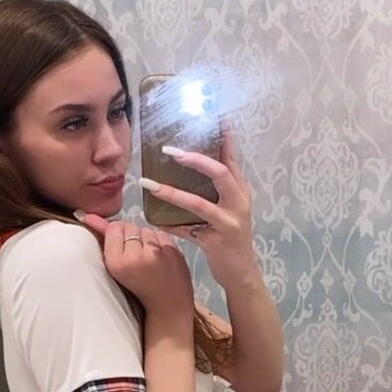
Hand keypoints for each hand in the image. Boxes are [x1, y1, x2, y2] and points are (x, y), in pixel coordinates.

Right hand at [75, 214, 193, 319]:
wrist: (168, 306)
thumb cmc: (138, 288)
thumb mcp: (116, 268)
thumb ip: (105, 241)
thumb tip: (87, 214)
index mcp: (117, 263)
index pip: (113, 228)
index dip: (116, 233)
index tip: (121, 245)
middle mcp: (135, 257)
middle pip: (129, 226)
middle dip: (131, 235)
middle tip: (135, 254)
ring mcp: (156, 253)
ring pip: (145, 228)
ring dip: (145, 237)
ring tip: (147, 256)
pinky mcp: (173, 251)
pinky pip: (161, 233)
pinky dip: (159, 241)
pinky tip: (159, 256)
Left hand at [138, 123, 257, 289]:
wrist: (242, 273)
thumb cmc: (231, 238)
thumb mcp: (228, 209)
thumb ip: (215, 190)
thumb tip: (188, 166)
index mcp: (241, 191)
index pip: (231, 158)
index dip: (224, 138)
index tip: (214, 117)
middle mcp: (239, 203)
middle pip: (219, 172)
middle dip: (194, 159)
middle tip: (168, 149)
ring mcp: (229, 222)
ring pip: (199, 202)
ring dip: (171, 191)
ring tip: (149, 183)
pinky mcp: (217, 241)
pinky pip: (187, 230)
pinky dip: (169, 224)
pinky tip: (153, 219)